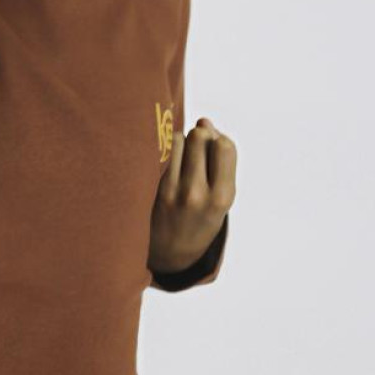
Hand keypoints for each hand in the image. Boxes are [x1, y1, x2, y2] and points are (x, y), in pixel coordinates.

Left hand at [148, 116, 235, 274]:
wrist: (168, 253)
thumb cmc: (200, 218)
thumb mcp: (221, 197)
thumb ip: (219, 160)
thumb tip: (204, 120)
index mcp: (221, 197)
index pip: (224, 145)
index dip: (218, 140)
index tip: (213, 150)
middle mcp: (196, 194)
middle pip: (200, 136)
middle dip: (199, 137)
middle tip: (195, 153)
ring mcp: (170, 191)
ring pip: (177, 139)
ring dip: (180, 142)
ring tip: (181, 161)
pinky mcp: (149, 189)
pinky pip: (159, 151)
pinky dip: (164, 150)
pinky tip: (165, 164)